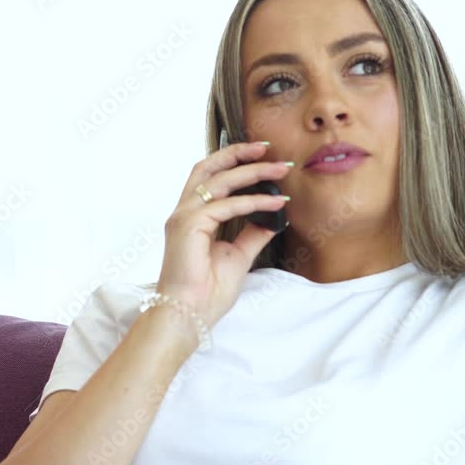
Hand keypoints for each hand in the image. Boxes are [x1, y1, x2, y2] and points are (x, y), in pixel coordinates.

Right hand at [155, 141, 291, 328]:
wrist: (190, 315)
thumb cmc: (207, 292)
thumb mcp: (239, 256)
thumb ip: (253, 233)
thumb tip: (273, 217)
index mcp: (192, 217)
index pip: (210, 178)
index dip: (235, 163)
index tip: (264, 157)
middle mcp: (184, 212)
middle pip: (209, 167)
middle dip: (239, 154)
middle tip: (269, 149)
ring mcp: (183, 216)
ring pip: (219, 181)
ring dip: (253, 172)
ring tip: (280, 170)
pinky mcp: (189, 225)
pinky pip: (227, 205)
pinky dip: (254, 201)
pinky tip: (275, 203)